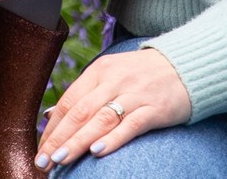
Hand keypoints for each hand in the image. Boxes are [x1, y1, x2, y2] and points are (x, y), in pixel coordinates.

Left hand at [36, 48, 189, 167]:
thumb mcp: (111, 75)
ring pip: (100, 119)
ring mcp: (134, 94)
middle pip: (80, 111)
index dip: (53, 127)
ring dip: (78, 141)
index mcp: (100, 70)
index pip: (69, 100)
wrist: (185, 65)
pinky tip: (97, 151)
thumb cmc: (142, 74)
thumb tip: (51, 116)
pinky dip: (113, 138)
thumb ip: (84, 94)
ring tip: (60, 158)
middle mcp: (114, 80)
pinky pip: (131, 125)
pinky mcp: (154, 109)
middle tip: (43, 161)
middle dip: (59, 138)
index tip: (41, 149)